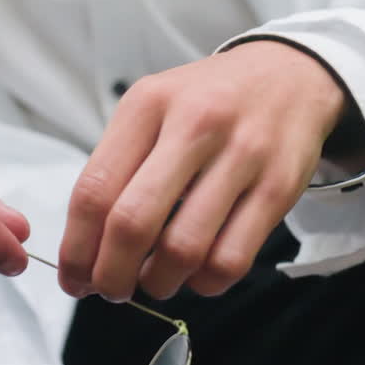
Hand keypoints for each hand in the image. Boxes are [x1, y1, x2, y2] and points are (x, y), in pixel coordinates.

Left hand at [57, 40, 345, 300]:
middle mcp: (195, 124)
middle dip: (111, 275)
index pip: (94, 190)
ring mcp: (242, 155)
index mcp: (148, 104)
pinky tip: (196, 273)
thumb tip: (88, 251)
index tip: (74, 279)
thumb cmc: (208, 101)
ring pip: (183, 250)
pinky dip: (204, 283)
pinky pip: (231, 260)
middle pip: (132, 224)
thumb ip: (118, 167)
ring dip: (159, 283)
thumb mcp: (153, 107)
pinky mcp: (279, 187)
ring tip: (155, 280)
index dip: (77, 249)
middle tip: (111, 290)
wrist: (290, 74)